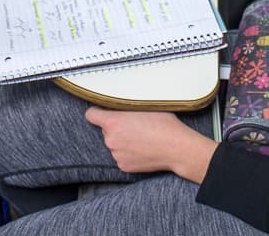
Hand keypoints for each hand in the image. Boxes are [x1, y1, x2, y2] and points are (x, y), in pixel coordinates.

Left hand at [84, 107, 216, 183]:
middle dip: (116, 127)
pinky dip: (129, 152)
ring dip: (123, 140)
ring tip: (142, 138)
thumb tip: (119, 102)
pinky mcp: (123, 166)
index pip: (91, 115)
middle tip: (135, 124)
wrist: (177, 149)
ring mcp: (116, 154)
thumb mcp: (146, 105)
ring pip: (114, 143)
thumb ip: (126, 104)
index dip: (97, 112)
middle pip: (106, 129)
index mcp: (113, 122)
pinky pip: (121, 155)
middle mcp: (111, 139)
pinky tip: (143, 149)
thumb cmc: (164, 124)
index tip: (102, 112)